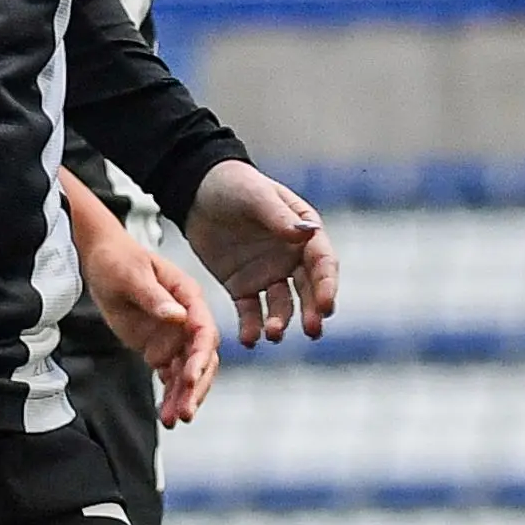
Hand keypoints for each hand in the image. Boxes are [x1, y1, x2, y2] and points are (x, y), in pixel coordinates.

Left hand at [69, 179, 221, 428]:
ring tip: (173, 420)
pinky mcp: (160, 349)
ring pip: (188, 373)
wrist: (101, 261)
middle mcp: (188, 319)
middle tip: (185, 411)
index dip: (200, 357)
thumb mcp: (132, 274)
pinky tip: (165, 416)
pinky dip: (170, 396)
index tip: (189, 378)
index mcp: (189, 296)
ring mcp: (175, 336)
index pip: (203, 331)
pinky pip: (170, 377)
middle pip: (202, 358)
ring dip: (183, 397)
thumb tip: (178, 317)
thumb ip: (154, 297)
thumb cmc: (118, 260)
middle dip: (196, 386)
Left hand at [185, 159, 335, 346]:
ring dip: (281, 321)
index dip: (327, 284)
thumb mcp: (256, 196)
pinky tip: (249, 340)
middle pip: (308, 290)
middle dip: (312, 311)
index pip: (322, 262)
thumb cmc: (234, 185)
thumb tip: (305, 234)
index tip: (326, 304)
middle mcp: (291, 258)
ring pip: (281, 305)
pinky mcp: (243, 287)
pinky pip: (250, 312)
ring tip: (272, 334)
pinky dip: (251, 327)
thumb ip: (279, 217)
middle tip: (311, 330)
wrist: (197, 192)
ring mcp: (268, 275)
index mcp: (303, 233)